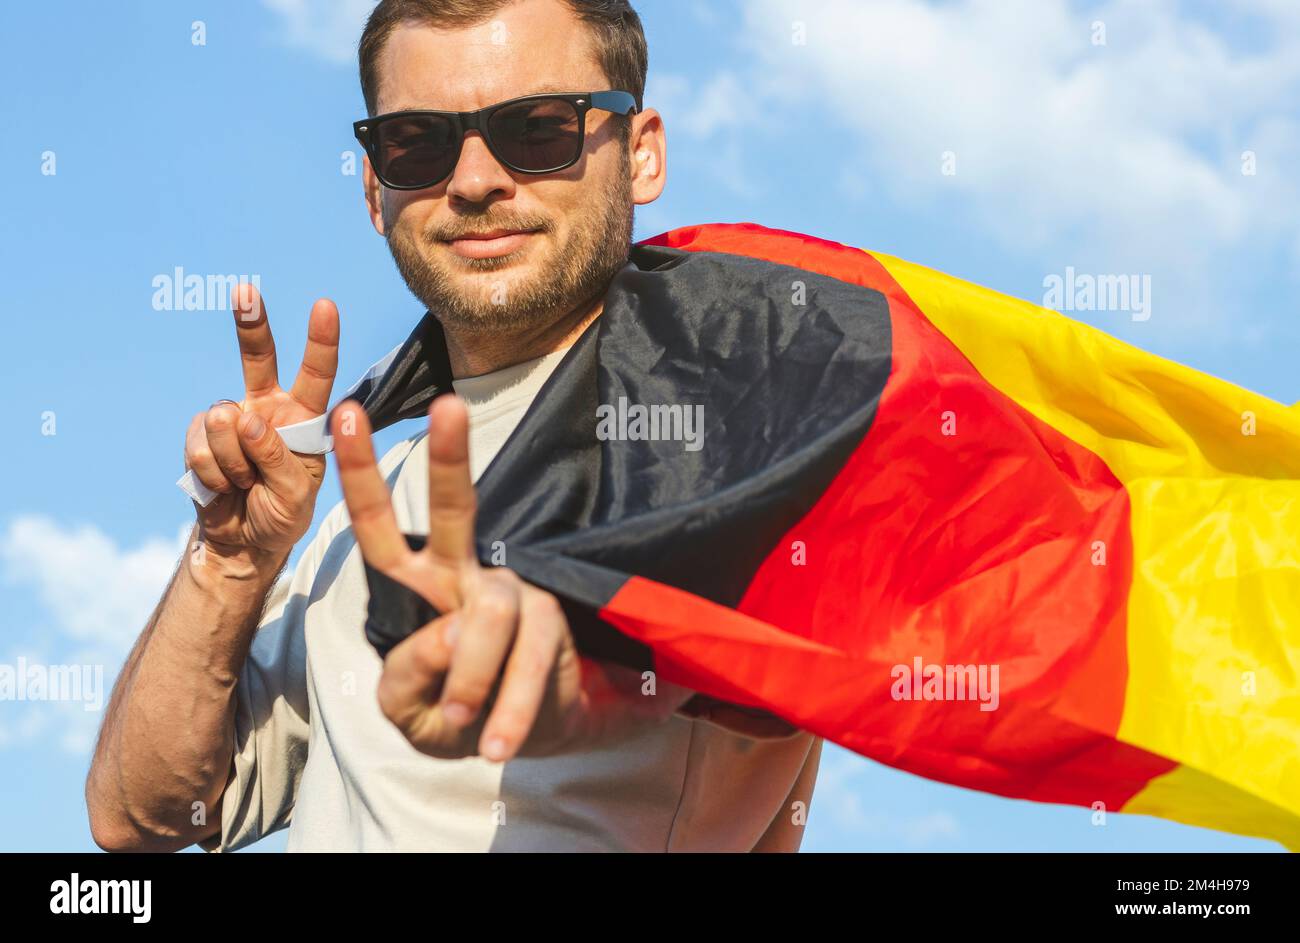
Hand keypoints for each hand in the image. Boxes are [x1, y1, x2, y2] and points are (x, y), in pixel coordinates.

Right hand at [184, 284, 338, 559]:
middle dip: (251, 324)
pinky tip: (224, 487)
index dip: (320, 341)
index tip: (325, 306)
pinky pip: (200, 446)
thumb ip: (278, 457)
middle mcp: (268, 408)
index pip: (317, 374)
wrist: (244, 542)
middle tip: (246, 291)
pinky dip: (213, 473)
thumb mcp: (296, 494)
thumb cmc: (283, 514)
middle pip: (258, 359)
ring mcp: (231, 420)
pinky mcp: (199, 437)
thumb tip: (243, 418)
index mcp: (304, 418)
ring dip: (236, 463)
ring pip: (224, 421)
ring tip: (247, 484)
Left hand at [331, 395, 693, 760]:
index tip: (345, 413)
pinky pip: (529, 658)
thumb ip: (407, 677)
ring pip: (489, 612)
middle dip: (448, 459)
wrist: (515, 740)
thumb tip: (451, 633)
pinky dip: (509, 710)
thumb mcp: (407, 711)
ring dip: (472, 680)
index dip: (361, 475)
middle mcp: (462, 576)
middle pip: (454, 513)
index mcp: (414, 588)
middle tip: (449, 406)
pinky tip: (493, 744)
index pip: (380, 529)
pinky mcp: (548, 620)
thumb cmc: (453, 713)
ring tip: (466, 729)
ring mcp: (510, 593)